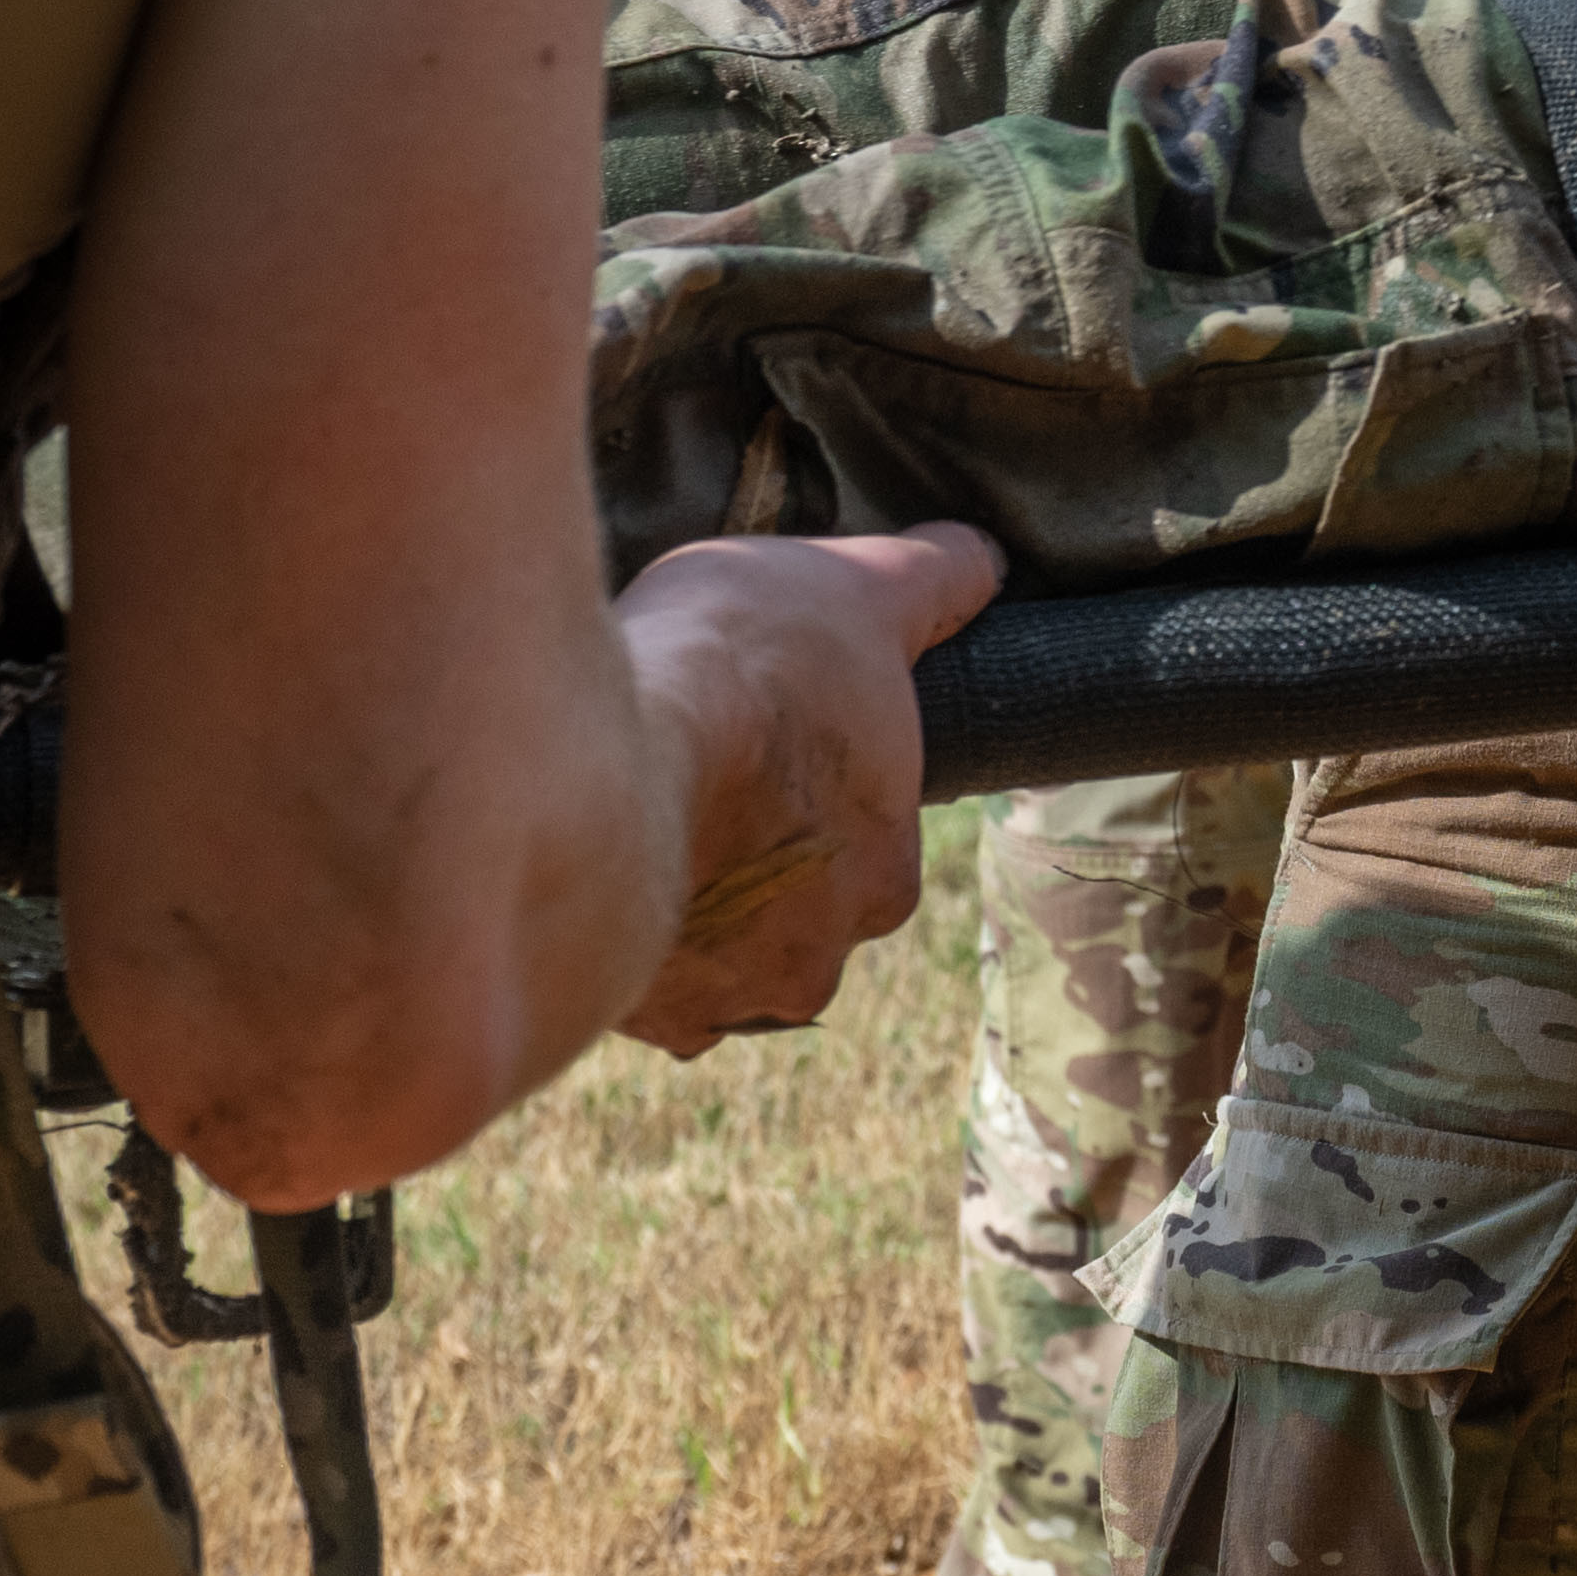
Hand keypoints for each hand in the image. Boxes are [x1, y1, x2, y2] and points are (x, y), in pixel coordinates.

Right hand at [606, 522, 1000, 1051]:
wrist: (599, 749)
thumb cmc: (745, 662)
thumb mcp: (864, 585)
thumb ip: (937, 582)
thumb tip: (984, 561)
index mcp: (882, 880)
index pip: (863, 855)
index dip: (813, 801)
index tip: (766, 757)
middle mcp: (812, 963)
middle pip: (786, 923)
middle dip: (750, 871)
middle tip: (697, 790)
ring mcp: (716, 998)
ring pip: (708, 964)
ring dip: (681, 912)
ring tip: (639, 831)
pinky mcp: (628, 1014)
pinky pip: (627, 989)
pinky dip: (612, 940)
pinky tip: (592, 878)